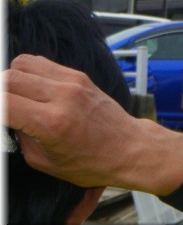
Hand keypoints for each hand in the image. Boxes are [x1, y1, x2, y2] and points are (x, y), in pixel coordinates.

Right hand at [2, 54, 182, 194]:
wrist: (128, 147)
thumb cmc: (90, 161)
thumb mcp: (43, 161)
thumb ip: (19, 135)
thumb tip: (6, 115)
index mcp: (51, 122)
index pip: (4, 103)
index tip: (0, 116)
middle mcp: (63, 96)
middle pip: (9, 78)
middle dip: (0, 92)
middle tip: (5, 108)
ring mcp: (73, 82)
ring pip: (23, 63)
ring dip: (11, 78)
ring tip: (14, 97)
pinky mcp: (79, 75)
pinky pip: (43, 63)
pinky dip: (29, 72)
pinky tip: (30, 89)